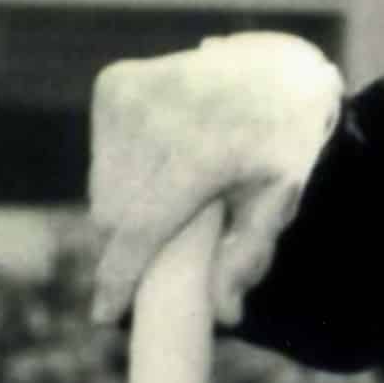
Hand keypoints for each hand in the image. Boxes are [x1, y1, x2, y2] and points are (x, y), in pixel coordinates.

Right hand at [84, 32, 345, 325]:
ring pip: (101, 188)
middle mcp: (155, 117)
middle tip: (168, 244)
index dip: (117, 277)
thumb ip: (250, 256)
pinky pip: (100, 156)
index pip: (137, 228)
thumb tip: (225, 315)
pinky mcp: (114, 83)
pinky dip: (122, 171)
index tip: (103, 315)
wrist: (276, 67)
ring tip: (173, 194)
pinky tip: (161, 160)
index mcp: (199, 151)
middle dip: (130, 243)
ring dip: (126, 206)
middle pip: (112, 215)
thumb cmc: (282, 142)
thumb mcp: (282, 198)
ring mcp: (130, 94)